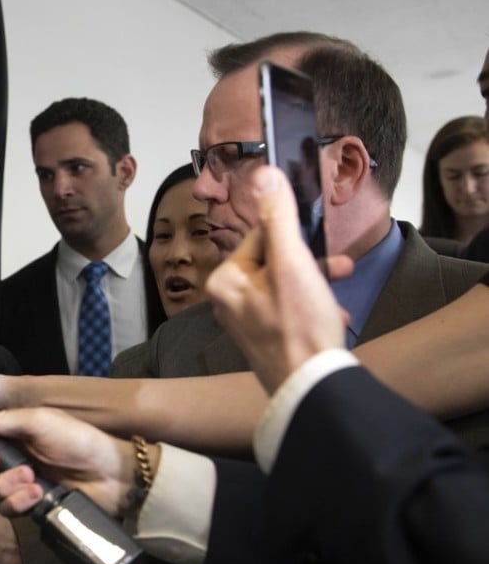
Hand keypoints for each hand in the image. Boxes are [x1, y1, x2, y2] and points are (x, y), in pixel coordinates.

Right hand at [0, 400, 143, 518]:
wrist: (108, 475)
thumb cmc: (78, 439)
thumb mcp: (39, 421)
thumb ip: (1, 419)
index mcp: (6, 428)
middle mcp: (5, 453)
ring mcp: (14, 479)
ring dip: (4, 483)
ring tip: (30, 476)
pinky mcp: (24, 502)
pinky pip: (4, 506)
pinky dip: (18, 499)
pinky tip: (37, 492)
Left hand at [206, 166, 352, 392]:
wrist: (313, 389)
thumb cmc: (300, 329)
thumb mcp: (293, 263)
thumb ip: (279, 217)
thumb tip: (264, 174)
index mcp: (224, 281)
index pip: (259, 237)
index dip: (293, 239)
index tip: (317, 246)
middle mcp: (228, 301)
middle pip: (274, 261)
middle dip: (310, 263)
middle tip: (338, 267)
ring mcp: (247, 322)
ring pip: (286, 285)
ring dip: (316, 285)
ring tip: (338, 297)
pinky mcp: (266, 339)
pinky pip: (291, 311)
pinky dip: (314, 309)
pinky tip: (334, 319)